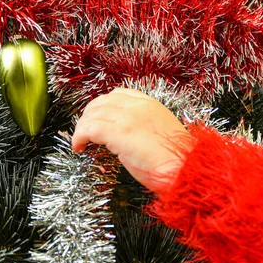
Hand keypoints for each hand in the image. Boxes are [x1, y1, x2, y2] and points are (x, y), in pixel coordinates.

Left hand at [72, 88, 191, 191]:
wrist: (184, 169)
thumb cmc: (177, 158)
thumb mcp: (162, 131)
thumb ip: (144, 124)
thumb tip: (127, 134)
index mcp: (149, 103)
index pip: (118, 94)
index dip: (103, 105)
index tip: (98, 118)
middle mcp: (137, 105)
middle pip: (101, 102)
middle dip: (88, 116)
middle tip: (85, 132)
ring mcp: (127, 117)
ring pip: (91, 115)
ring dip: (82, 129)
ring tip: (81, 142)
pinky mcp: (118, 132)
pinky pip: (88, 129)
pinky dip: (79, 137)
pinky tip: (79, 148)